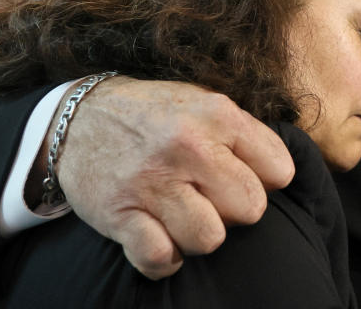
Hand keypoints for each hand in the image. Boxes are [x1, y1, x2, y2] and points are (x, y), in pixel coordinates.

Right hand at [50, 76, 294, 278]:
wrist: (79, 119)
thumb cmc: (156, 115)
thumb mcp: (204, 103)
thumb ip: (243, 133)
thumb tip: (280, 173)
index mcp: (218, 115)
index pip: (280, 170)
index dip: (265, 180)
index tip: (241, 176)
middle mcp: (188, 145)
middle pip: (250, 208)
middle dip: (234, 210)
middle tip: (210, 198)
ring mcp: (152, 181)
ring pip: (210, 239)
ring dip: (199, 235)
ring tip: (184, 216)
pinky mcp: (120, 214)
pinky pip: (161, 258)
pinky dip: (164, 258)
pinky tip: (160, 237)